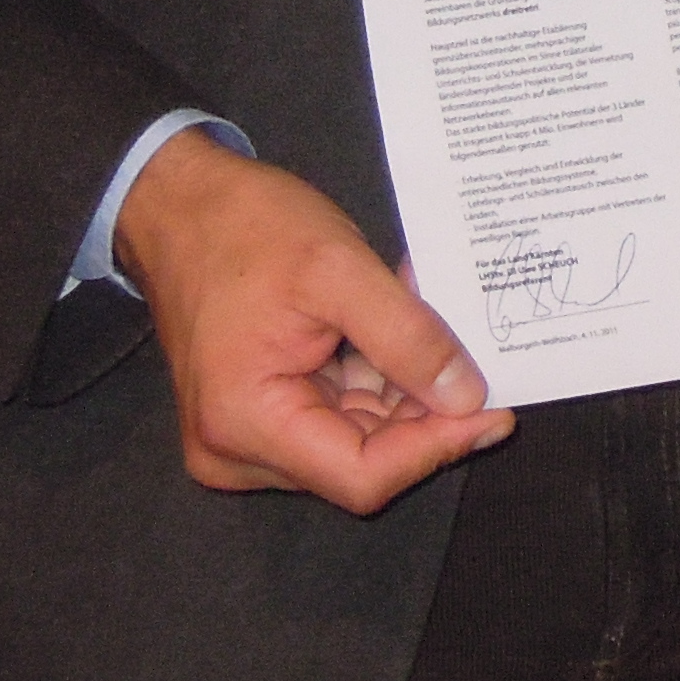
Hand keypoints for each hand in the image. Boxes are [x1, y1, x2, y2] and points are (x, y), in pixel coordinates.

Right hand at [114, 129, 510, 510]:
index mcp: (245, 422)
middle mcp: (237, 448)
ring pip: (357, 438)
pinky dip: (380, 377)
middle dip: (428, 413)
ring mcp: (247, 434)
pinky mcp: (261, 411)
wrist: (180, 206)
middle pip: (362, 461)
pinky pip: (337, 411)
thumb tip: (467, 396)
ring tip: (441, 327)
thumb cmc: (246, 228)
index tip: (498, 410)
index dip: (436, 447)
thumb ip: (407, 337)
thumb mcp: (339, 270)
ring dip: (408, 390)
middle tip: (482, 357)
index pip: (361, 474)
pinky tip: (407, 330)